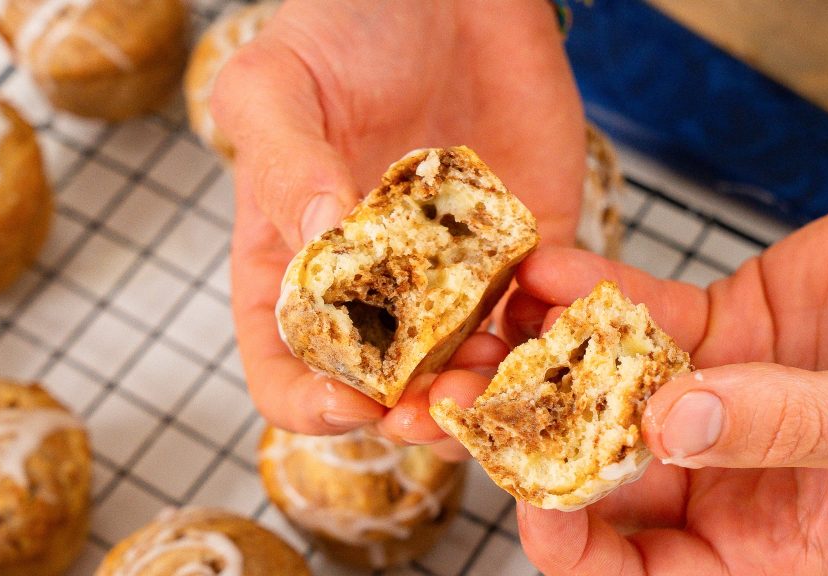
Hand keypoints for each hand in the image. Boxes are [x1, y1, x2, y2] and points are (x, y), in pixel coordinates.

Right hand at [213, 0, 585, 435]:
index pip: (287, 370)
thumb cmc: (342, 28)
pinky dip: (545, 338)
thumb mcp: (276, 88)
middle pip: (383, 390)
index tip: (351, 403)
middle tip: (436, 413)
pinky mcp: (521, 254)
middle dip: (409, 416)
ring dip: (482, 391)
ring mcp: (450, 279)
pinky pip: (536, 317)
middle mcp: (373, 288)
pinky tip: (551, 329)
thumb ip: (282, 165)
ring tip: (497, 377)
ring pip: (466, 370)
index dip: (310, 403)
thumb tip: (322, 237)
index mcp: (295, 269)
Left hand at [499, 182, 827, 574]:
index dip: (582, 553)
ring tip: (486, 325)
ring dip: (539, 359)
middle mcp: (725, 476)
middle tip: (464, 399)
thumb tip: (672, 427)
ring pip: (600, 391)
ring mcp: (709, 397)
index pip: (653, 575)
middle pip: (601, 476)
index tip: (532, 505)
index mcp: (771, 541)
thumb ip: (787, 427)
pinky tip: (548, 271)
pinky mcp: (707, 328)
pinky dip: (588, 294)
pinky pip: (631, 317)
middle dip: (528, 440)